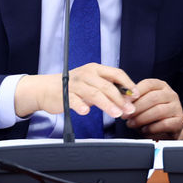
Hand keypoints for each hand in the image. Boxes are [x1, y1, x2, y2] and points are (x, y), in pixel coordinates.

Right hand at [14, 63, 137, 119]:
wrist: (46, 89)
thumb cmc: (73, 87)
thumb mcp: (92, 84)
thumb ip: (108, 89)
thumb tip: (128, 98)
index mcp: (96, 69)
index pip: (116, 73)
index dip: (128, 84)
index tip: (136, 95)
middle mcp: (87, 74)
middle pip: (107, 86)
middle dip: (120, 99)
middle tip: (129, 110)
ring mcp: (75, 84)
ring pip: (94, 94)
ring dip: (107, 104)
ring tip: (116, 114)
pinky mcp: (64, 94)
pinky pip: (74, 100)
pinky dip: (80, 106)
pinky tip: (86, 112)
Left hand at [122, 78, 182, 139]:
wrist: (168, 130)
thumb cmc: (151, 115)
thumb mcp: (143, 104)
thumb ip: (134, 100)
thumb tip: (120, 99)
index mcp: (161, 86)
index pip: (148, 84)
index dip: (134, 93)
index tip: (123, 102)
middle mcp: (171, 94)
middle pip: (153, 97)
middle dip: (136, 108)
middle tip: (125, 116)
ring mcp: (177, 107)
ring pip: (158, 110)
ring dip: (142, 118)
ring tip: (131, 124)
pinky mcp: (179, 121)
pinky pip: (164, 124)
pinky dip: (151, 128)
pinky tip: (143, 130)